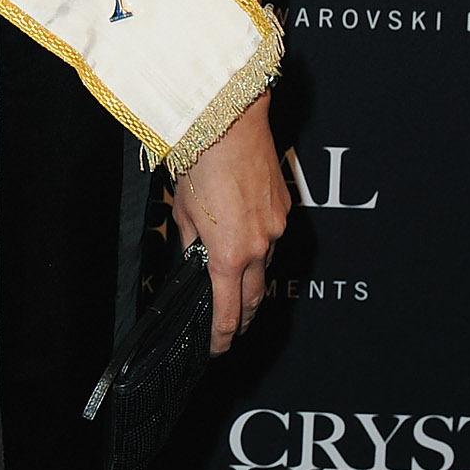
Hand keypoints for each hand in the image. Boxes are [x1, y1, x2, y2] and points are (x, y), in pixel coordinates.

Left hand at [170, 94, 288, 354]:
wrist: (230, 121)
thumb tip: (196, 260)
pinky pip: (273, 239)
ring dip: (251, 282)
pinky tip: (247, 244)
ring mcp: (276, 227)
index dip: (222, 336)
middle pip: (254, 298)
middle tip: (230, 331)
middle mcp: (260, 247)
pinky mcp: (285, 207)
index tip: (216, 348)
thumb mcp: (184, 211)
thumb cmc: (200, 162)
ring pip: (265, 267)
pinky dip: (260, 249)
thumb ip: (192, 244)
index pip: (228, 311)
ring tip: (235, 291)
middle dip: (241, 319)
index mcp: (229, 255)